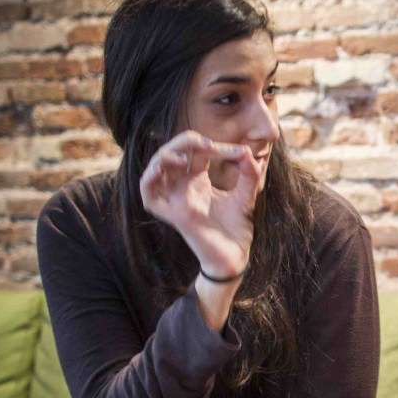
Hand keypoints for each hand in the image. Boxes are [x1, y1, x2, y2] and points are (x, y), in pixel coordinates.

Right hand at [139, 130, 262, 279]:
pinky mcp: (172, 215)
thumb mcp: (246, 196)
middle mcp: (182, 186)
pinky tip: (160, 170)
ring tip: (185, 157)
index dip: (215, 145)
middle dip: (186, 142)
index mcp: (198, 179)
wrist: (236, 256)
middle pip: (171, 152)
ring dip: (165, 156)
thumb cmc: (237, 228)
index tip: (240, 152)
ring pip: (155, 168)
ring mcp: (175, 199)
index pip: (196, 151)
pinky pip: (148, 195)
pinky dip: (149, 179)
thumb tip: (248, 152)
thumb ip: (249, 174)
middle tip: (208, 144)